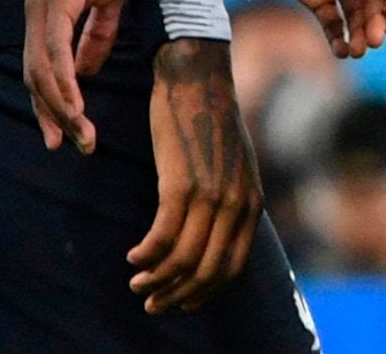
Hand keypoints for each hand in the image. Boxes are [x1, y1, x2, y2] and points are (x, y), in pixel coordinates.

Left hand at [24, 0, 145, 152]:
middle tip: (71, 145)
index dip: (50, 102)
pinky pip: (55, 49)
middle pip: (36, 77)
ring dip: (61, 106)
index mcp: (47, 13)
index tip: (64, 133)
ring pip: (43, 70)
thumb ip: (97, 32)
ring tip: (80, 133)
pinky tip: (75, 102)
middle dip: (53, 115)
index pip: (42, 69)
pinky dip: (63, 79)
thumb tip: (88, 69)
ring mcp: (43, 6)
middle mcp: (37, 13)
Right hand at [131, 39, 261, 313]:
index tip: (181, 303)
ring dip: (155, 281)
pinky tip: (133, 256)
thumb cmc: (210, 123)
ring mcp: (211, 195)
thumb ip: (231, 201)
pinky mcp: (181, 184)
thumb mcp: (234, 166)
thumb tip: (214, 238)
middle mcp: (237, 204)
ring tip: (137, 283)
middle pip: (207, 272)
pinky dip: (145, 256)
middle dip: (177, 296)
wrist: (198, 81)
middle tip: (151, 304)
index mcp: (252, 203)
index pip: (233, 268)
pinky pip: (161, 238)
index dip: (205, 293)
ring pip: (182, 260)